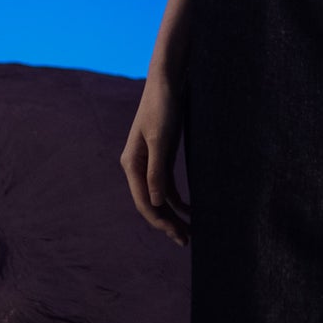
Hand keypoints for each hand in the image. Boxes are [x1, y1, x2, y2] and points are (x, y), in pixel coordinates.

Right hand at [121, 73, 190, 243]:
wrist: (167, 81)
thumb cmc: (162, 107)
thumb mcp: (161, 139)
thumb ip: (157, 171)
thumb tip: (155, 203)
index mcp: (132, 164)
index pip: (144, 202)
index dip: (160, 221)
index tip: (178, 235)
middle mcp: (137, 166)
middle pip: (151, 203)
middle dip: (167, 223)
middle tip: (187, 241)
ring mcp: (149, 162)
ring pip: (159, 197)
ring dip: (173, 214)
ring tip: (189, 231)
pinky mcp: (161, 156)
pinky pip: (166, 185)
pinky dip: (177, 199)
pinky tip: (190, 209)